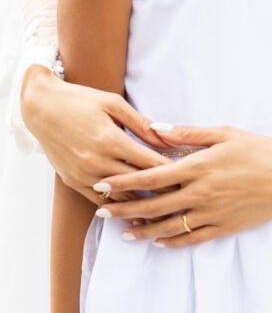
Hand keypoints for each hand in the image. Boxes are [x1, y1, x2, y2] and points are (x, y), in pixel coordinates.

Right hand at [20, 67, 171, 202]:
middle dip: (163, 189)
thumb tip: (167, 138)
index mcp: (109, 139)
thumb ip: (141, 124)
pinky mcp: (73, 181)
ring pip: (121, 197)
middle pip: (138, 183)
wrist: (40, 107)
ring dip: (143, 203)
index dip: (171, 171)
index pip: (149, 162)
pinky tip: (135, 212)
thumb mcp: (113, 104)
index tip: (189, 175)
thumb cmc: (80, 100)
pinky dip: (119, 207)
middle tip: (184, 194)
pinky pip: (101, 201)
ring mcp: (83, 174)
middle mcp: (96, 161)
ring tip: (166, 209)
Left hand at [92, 124, 271, 244]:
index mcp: (199, 167)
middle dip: (124, 208)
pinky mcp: (225, 227)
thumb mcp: (224, 133)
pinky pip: (193, 239)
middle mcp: (202, 193)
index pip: (151, 177)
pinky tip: (159, 241)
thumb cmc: (260, 149)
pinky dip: (173, 242)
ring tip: (124, 232)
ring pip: (169, 227)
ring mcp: (213, 213)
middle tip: (102, 210)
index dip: (124, 182)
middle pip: (154, 206)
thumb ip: (188, 134)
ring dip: (143, 230)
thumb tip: (157, 129)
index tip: (102, 184)